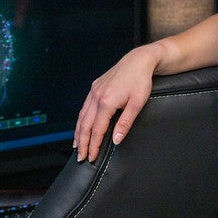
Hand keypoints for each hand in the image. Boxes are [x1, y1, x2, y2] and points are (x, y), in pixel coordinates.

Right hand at [73, 45, 158, 161]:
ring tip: (77, 145)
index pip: (97, 130)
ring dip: (78, 132)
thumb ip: (125, 123)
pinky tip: (81, 126)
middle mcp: (96, 96)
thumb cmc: (141, 81)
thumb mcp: (137, 104)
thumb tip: (116, 140)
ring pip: (82, 116)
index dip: (93, 145)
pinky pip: (84, 107)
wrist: (139, 60)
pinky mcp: (95, 87)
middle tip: (80, 157)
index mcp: (106, 102)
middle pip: (85, 125)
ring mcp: (94, 91)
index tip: (91, 157)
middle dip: (82, 142)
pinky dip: (81, 119)